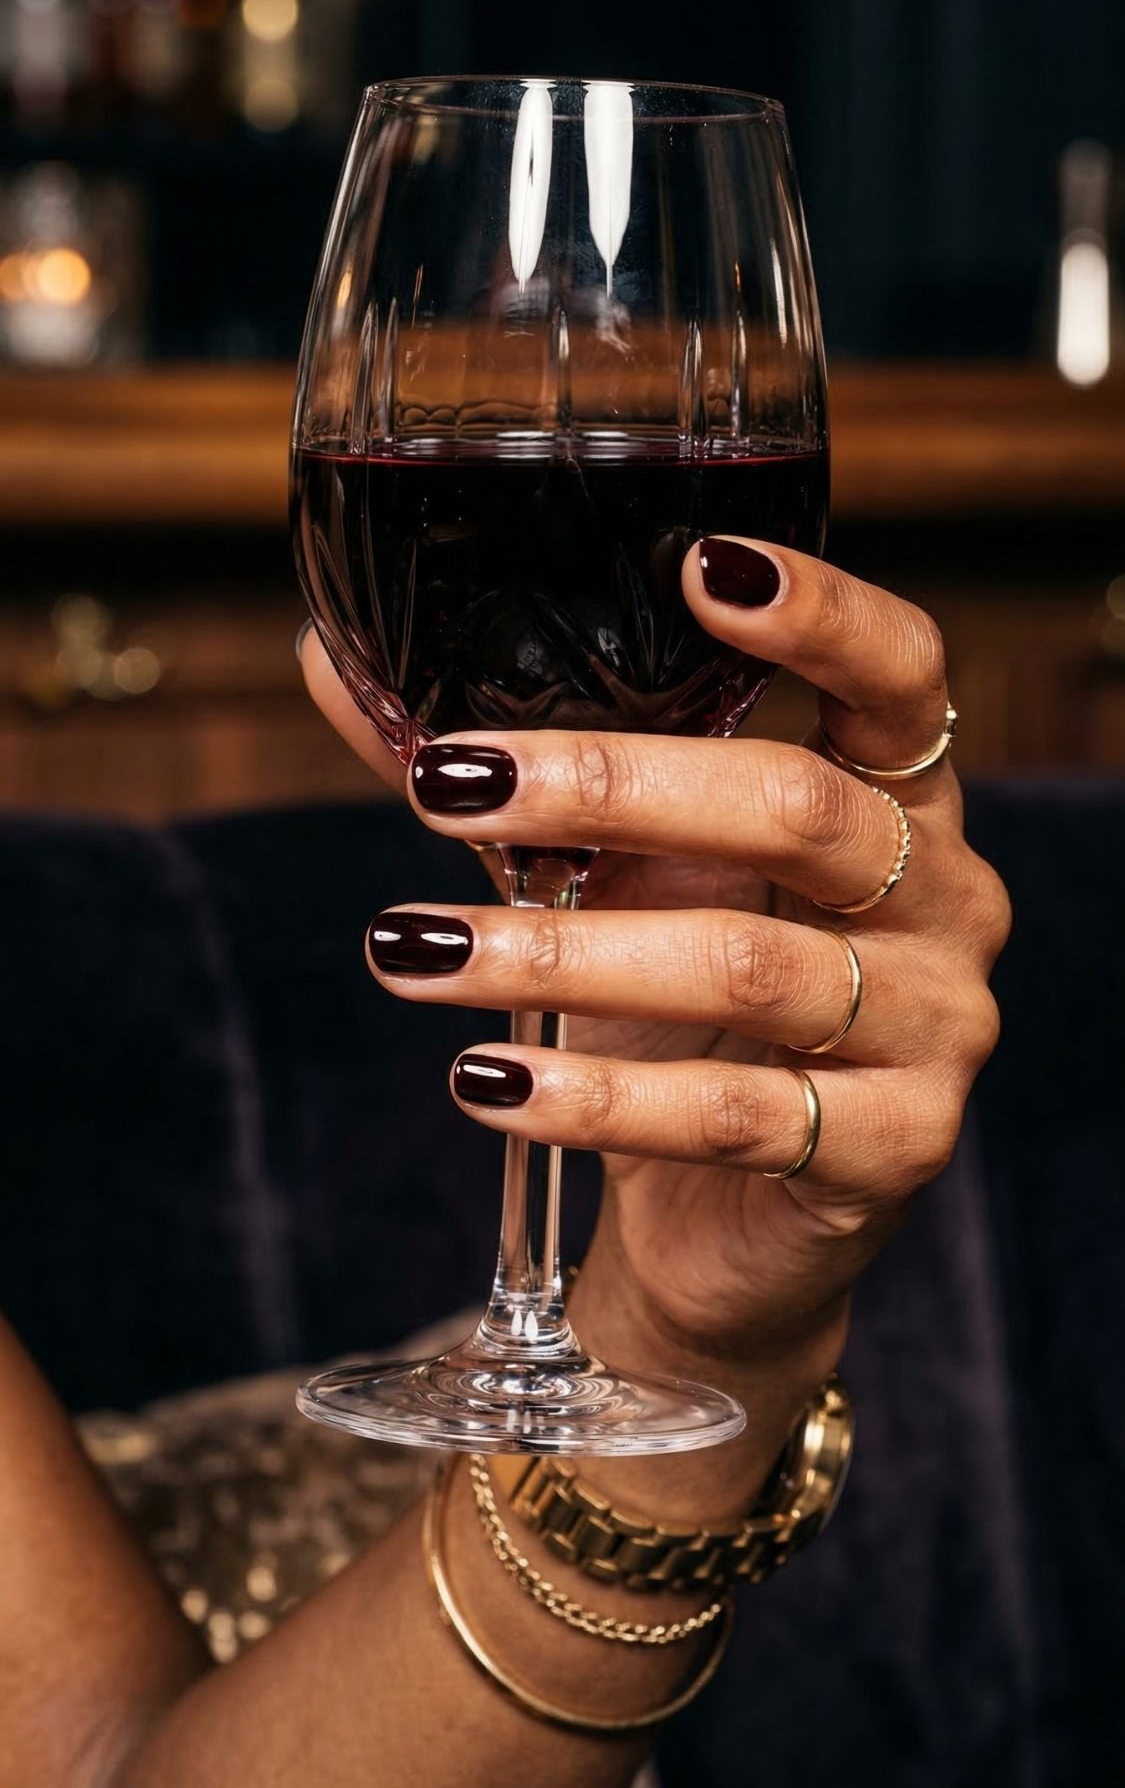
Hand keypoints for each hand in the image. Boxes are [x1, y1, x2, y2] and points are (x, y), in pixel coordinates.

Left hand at [301, 540, 1009, 1409]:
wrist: (738, 1218)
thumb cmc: (680, 1006)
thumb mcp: (612, 873)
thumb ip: (508, 779)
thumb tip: (331, 664)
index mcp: (897, 798)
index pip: (898, 677)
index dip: (821, 616)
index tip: (699, 570)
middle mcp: (944, 896)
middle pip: (796, 807)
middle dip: (612, 786)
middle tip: (448, 787)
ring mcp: (937, 1027)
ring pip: (748, 968)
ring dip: (556, 953)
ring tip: (411, 950)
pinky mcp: (894, 1146)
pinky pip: (732, 1114)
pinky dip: (592, 1095)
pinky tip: (483, 1078)